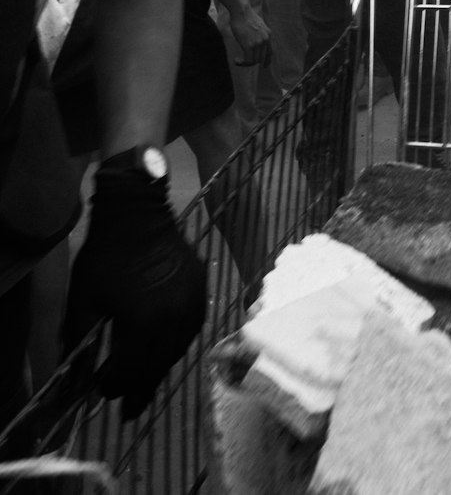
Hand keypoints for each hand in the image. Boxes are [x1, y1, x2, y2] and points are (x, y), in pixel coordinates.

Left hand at [65, 169, 206, 417]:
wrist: (138, 213)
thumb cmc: (108, 254)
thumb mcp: (84, 299)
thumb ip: (80, 340)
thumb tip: (77, 375)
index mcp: (145, 321)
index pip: (131, 368)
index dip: (115, 385)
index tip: (102, 391)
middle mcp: (174, 317)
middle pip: (158, 364)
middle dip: (141, 387)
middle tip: (130, 409)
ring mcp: (192, 301)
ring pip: (179, 348)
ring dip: (161, 366)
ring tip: (147, 378)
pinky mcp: (202, 287)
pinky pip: (194, 326)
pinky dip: (179, 342)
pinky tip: (168, 347)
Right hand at [229, 6, 271, 66]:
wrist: (241, 11)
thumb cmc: (245, 16)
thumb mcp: (258, 25)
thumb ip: (260, 33)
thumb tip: (255, 40)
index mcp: (268, 34)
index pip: (270, 52)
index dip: (268, 60)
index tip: (265, 66)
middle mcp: (265, 39)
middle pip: (262, 58)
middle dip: (253, 62)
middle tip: (244, 61)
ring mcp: (258, 43)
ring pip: (254, 61)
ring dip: (246, 63)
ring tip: (238, 61)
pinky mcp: (249, 45)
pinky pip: (248, 60)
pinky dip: (242, 63)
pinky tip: (236, 60)